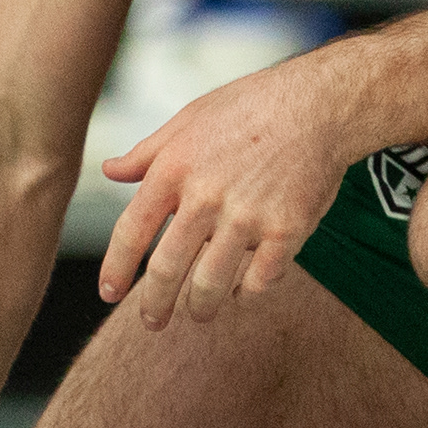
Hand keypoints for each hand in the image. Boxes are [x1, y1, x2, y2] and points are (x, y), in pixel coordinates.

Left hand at [94, 52, 350, 328]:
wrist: (318, 104)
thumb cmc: (249, 107)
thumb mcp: (188, 118)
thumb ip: (147, 152)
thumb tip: (109, 170)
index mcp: (173, 169)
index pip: (131, 232)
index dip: (115, 269)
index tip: (109, 294)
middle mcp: (205, 197)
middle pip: (166, 270)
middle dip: (153, 306)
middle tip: (151, 323)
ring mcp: (247, 217)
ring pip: (210, 285)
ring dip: (199, 308)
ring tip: (197, 314)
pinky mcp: (286, 231)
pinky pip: (259, 282)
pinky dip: (246, 295)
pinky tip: (240, 294)